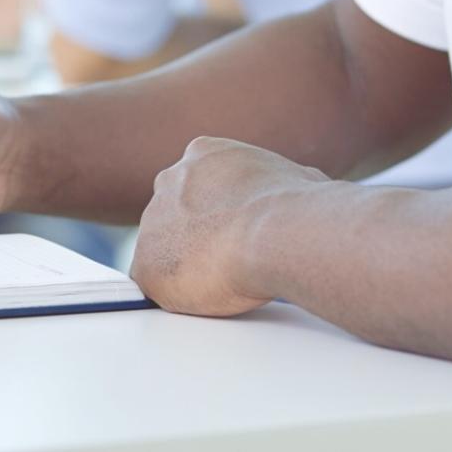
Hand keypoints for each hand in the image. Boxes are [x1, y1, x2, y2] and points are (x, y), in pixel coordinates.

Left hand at [131, 138, 328, 316]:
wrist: (275, 232)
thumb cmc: (296, 207)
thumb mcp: (298, 178)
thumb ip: (282, 183)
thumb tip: (305, 189)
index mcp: (203, 154)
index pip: (199, 186)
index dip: (218, 213)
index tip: (235, 231)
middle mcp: (169, 181)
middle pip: (175, 217)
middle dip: (198, 238)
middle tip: (230, 259)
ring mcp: (152, 223)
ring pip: (163, 251)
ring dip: (188, 267)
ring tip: (226, 280)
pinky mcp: (145, 265)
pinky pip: (154, 285)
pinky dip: (176, 296)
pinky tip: (205, 297)